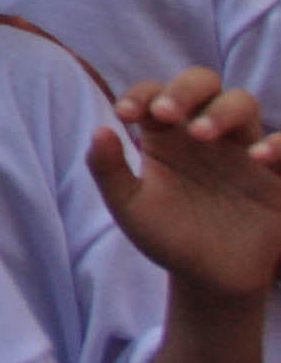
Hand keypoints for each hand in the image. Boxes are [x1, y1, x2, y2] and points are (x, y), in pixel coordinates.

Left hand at [89, 68, 280, 299]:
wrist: (210, 279)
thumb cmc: (167, 236)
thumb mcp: (129, 207)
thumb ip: (107, 169)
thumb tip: (99, 129)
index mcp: (166, 134)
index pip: (154, 93)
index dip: (140, 94)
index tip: (125, 115)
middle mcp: (204, 133)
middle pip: (202, 82)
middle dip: (184, 88)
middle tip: (166, 113)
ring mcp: (241, 150)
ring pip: (241, 102)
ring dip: (221, 110)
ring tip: (202, 134)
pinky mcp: (275, 176)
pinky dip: (277, 143)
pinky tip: (258, 157)